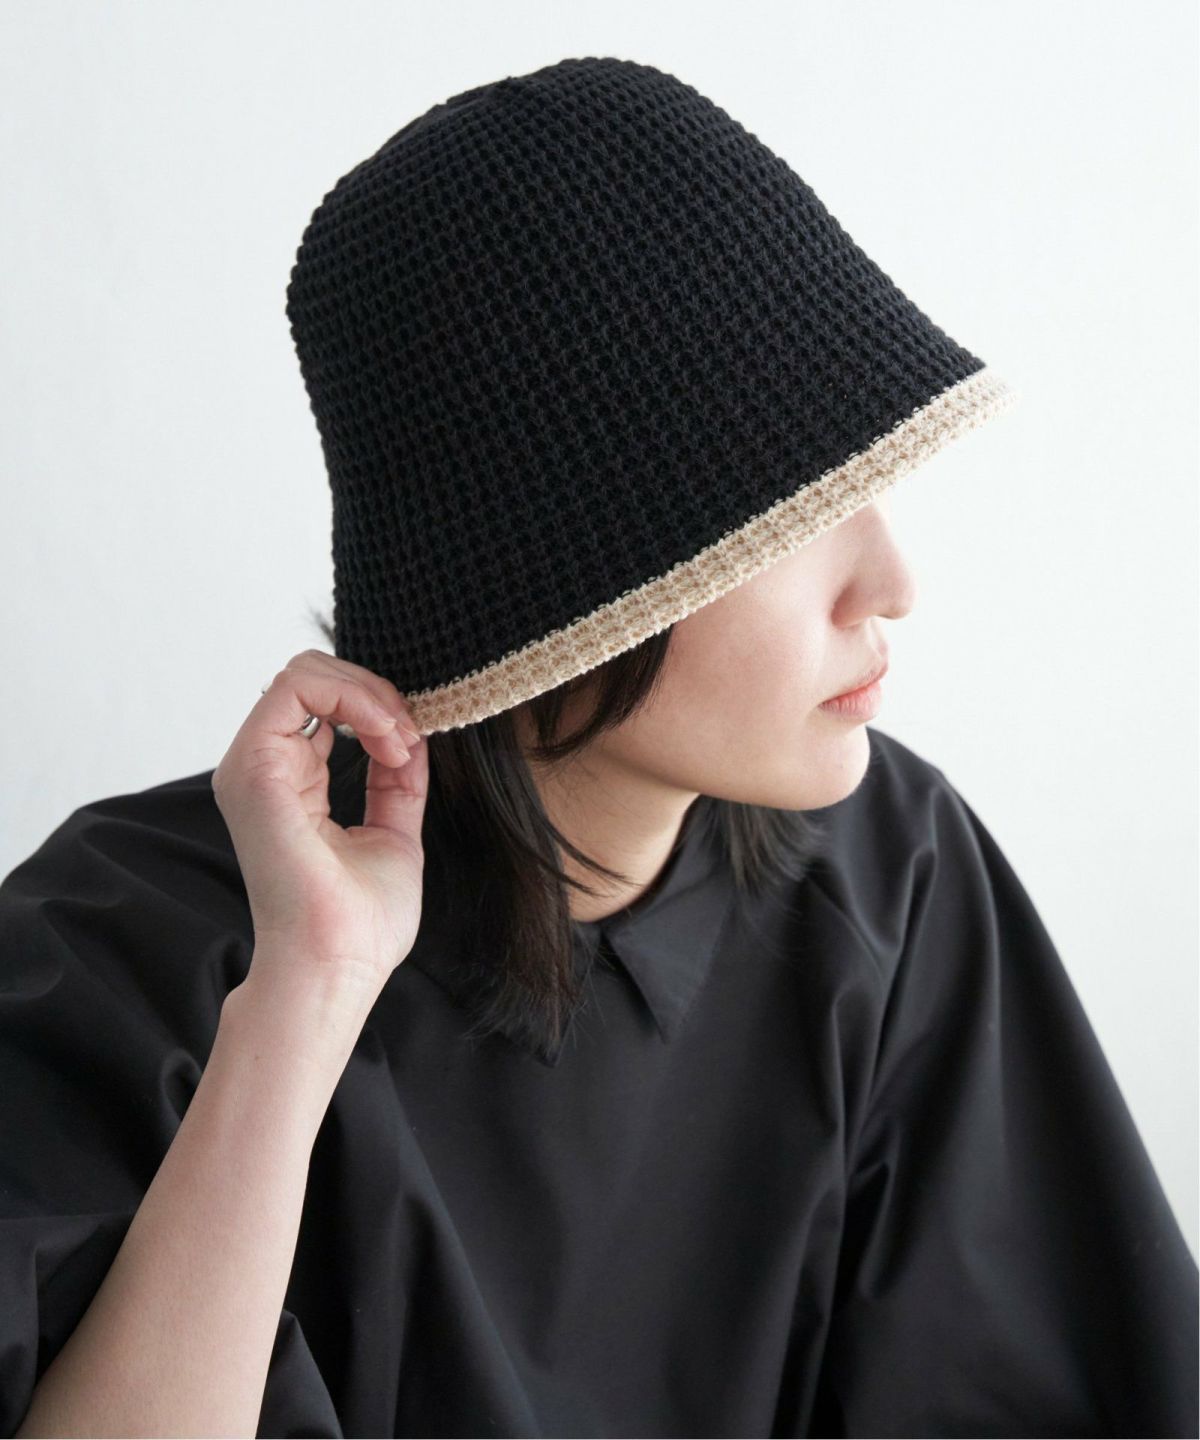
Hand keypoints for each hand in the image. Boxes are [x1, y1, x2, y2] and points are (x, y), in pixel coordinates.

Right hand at [211, 649, 428, 1009]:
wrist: (338, 964)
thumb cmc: (359, 922)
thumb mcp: (393, 831)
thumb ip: (396, 781)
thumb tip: (412, 735)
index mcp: (288, 783)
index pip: (323, 705)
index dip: (376, 708)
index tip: (413, 744)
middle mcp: (262, 768)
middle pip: (312, 678)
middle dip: (375, 693)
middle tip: (411, 735)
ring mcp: (252, 766)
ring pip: (304, 671)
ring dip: (370, 694)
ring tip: (401, 738)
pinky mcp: (255, 768)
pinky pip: (297, 686)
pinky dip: (355, 697)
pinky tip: (387, 738)